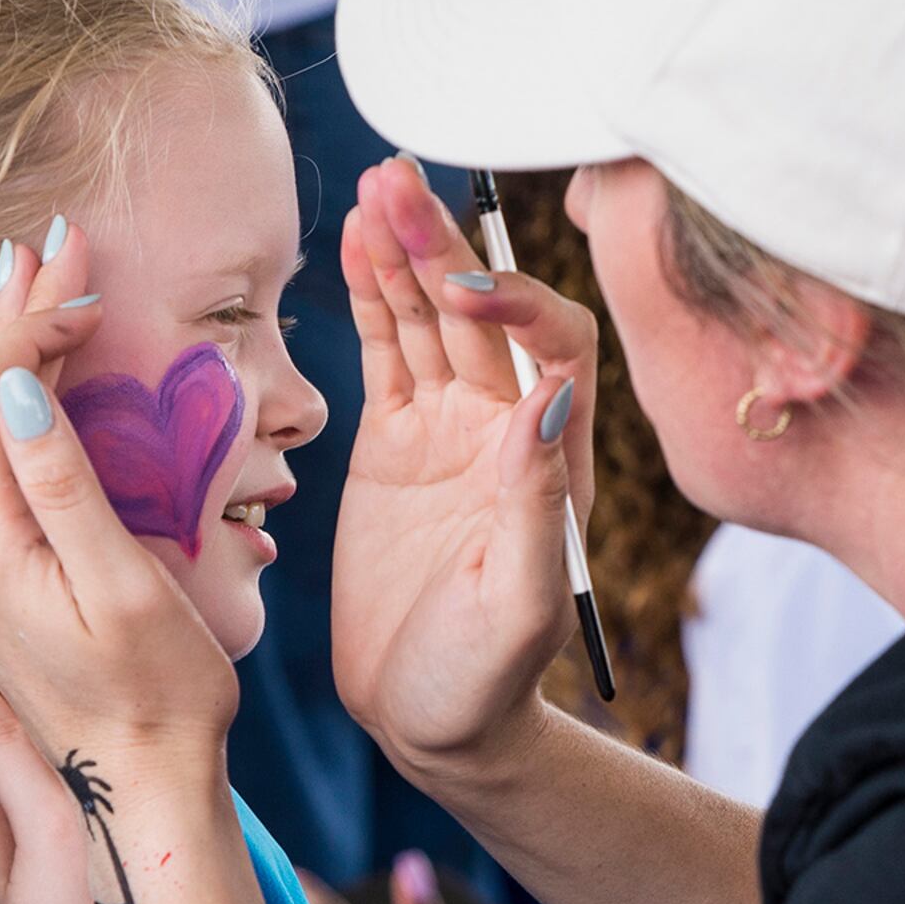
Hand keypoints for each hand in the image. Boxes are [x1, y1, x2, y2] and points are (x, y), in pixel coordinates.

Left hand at [0, 225, 237, 802]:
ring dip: (4, 354)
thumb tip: (21, 382)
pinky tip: (14, 380)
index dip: (33, 324)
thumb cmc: (157, 693)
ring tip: (29, 285)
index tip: (84, 273)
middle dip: (13, 317)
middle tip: (53, 243)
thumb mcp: (122, 584)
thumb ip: (64, 482)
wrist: (142, 790)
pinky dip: (3, 407)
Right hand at [333, 158, 598, 786]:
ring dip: (402, 255)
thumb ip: (533, 502)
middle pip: (482, 310)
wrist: (426, 719)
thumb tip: (548, 395)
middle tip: (396, 184)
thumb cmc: (482, 681)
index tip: (460, 292)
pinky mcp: (393, 445)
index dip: (513, 304)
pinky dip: (369, 300)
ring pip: (428, 319)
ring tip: (370, 192)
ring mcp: (447, 431)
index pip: (552, 344)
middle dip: (441, 246)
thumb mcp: (517, 605)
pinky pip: (385, 355)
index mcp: (550, 459)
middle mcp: (505, 429)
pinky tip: (352, 246)